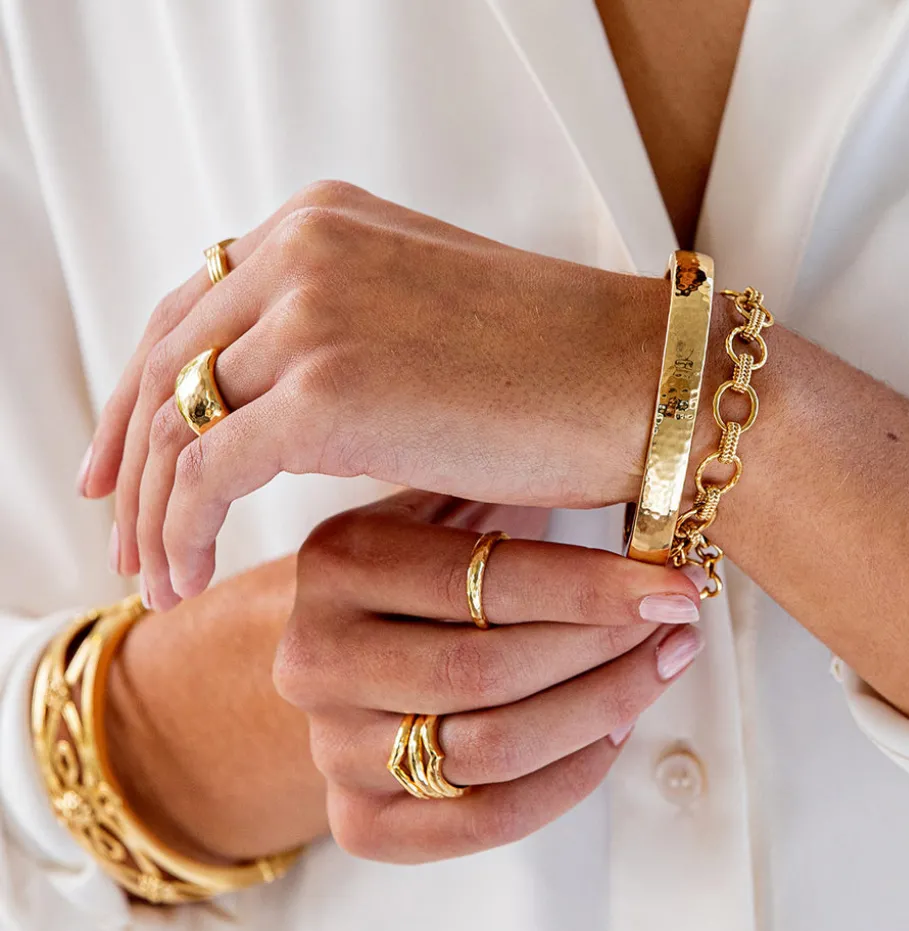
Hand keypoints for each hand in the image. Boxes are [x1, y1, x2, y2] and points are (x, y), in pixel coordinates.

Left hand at [80, 181, 673, 606]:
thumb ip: (339, 335)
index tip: (126, 461)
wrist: (638, 385)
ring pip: (176, 421)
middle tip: (118, 527)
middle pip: (167, 362)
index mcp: (323, 223)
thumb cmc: (552, 371)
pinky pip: (208, 471)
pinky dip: (182, 530)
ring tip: (152, 574)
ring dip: (152, 506)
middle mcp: (303, 248)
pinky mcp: (325, 393)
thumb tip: (275, 406)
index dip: (144, 390)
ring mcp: (311, 313)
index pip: (193, 310)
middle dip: (129, 453)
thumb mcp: (419, 322)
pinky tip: (186, 579)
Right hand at [273, 490, 702, 863]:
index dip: (591, 589)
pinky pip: (481, 822)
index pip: (482, 582)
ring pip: (491, 752)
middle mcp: (315, 657)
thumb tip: (644, 497)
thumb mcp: (444, 502)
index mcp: (338, 561)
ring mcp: (330, 745)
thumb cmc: (422, 563)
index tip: (676, 588)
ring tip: (656, 670)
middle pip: (486, 673)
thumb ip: (510, 493)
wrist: (345, 645)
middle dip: (602, 652)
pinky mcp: (357, 819)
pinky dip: (566, 782)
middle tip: (674, 628)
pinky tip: (612, 732)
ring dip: (599, 712)